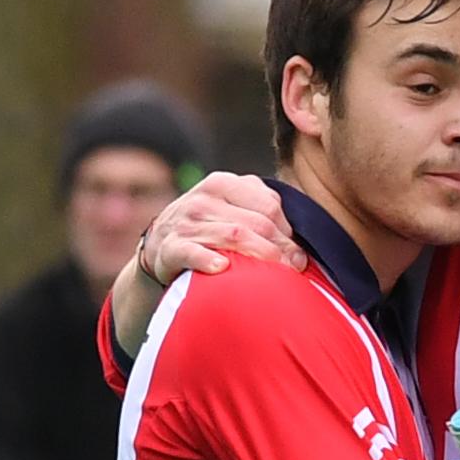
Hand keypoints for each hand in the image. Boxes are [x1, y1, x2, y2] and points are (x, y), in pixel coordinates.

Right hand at [139, 172, 305, 284]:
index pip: (270, 206)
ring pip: (233, 236)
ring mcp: (186, 222)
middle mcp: (204, 198)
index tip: (298, 255)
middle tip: (294, 270)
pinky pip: (192, 252)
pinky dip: (208, 259)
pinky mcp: (170, 247)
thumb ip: (261, 209)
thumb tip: (299, 241)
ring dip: (259, 257)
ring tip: (276, 277)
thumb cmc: (209, 226)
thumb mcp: (231, 206)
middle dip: (281, 249)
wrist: (160, 243)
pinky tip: (223, 268)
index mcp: (223, 183)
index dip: (289, 233)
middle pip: (256, 223)